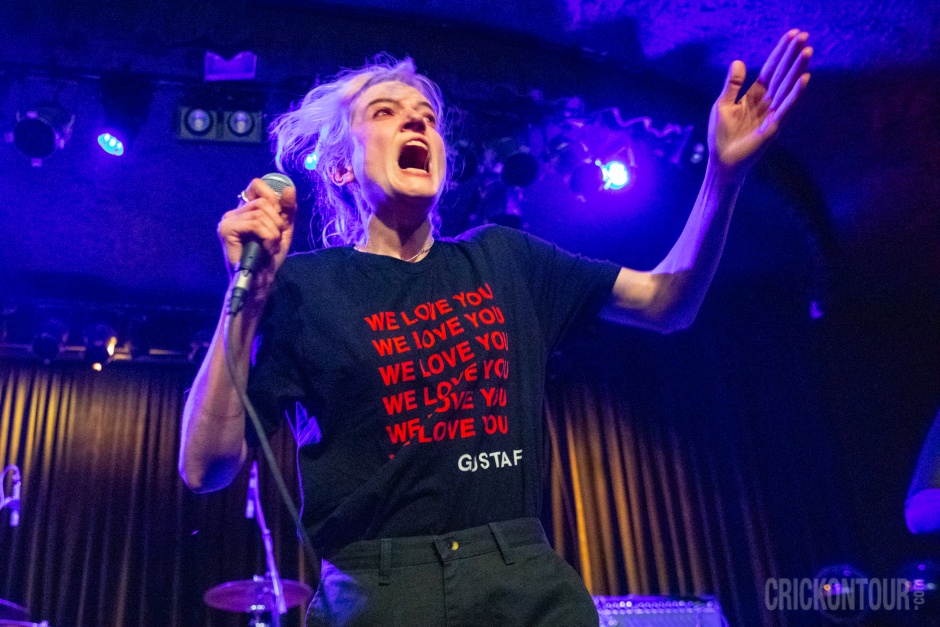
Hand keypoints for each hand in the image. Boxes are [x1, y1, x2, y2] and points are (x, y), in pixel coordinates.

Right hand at [218, 177, 296, 300]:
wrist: (259, 281)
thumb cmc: (269, 257)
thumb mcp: (283, 229)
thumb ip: (287, 209)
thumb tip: (290, 189)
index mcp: (246, 210)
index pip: (258, 185)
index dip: (274, 198)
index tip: (279, 219)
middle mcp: (234, 212)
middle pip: (264, 201)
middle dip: (277, 221)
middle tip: (274, 239)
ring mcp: (228, 220)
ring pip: (261, 212)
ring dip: (273, 232)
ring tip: (269, 246)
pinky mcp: (226, 230)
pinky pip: (255, 223)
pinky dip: (267, 236)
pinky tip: (265, 248)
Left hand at [708, 29, 811, 180]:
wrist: (722, 162)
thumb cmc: (721, 136)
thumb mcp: (723, 105)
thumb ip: (732, 85)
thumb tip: (738, 62)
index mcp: (754, 97)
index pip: (771, 70)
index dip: (780, 53)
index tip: (792, 35)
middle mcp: (766, 103)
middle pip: (782, 75)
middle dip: (792, 55)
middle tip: (804, 35)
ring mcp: (772, 115)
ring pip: (787, 87)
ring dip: (798, 70)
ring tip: (808, 51)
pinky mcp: (773, 127)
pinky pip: (786, 107)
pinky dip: (795, 94)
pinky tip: (804, 79)